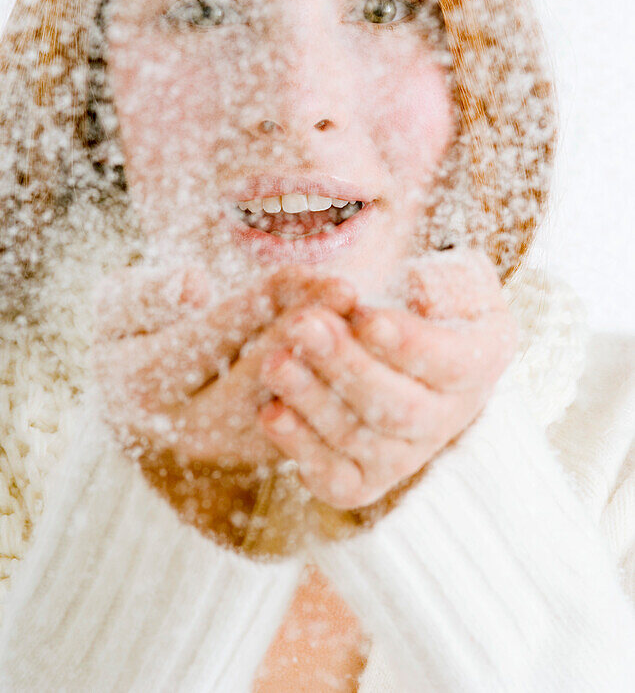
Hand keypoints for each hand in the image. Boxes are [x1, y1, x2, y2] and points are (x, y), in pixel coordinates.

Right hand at [91, 262, 358, 469]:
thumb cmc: (135, 328)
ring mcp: (228, 448)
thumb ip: (148, 292)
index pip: (220, 332)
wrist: (143, 389)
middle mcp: (187, 427)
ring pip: (292, 405)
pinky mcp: (262, 453)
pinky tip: (366, 348)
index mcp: (143, 384)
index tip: (322, 275)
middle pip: (263, 374)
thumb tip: (193, 286)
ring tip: (367, 320)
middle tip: (352, 293)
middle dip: (312, 330)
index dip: (276, 300)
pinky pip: (308, 425)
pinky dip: (337, 387)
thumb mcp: (120, 302)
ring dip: (333, 363)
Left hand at [257, 248, 518, 509]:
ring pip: (361, 440)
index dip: (409, 344)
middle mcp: (450, 417)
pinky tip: (271, 412)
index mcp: (481, 358)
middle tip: (302, 326)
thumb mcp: (446, 272)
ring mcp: (406, 455)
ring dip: (313, 401)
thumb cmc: (419, 296)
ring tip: (276, 361)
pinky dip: (300, 447)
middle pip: (401, 408)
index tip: (364, 317)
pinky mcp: (363, 481)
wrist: (392, 341)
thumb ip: (442, 279)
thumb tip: (419, 288)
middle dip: (347, 366)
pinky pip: (334, 478)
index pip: (453, 364)